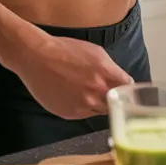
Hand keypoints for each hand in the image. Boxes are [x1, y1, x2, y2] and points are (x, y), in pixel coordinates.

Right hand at [15, 36, 132, 119]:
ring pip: (100, 110)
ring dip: (98, 104)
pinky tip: (73, 95)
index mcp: (106, 73)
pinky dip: (83, 107)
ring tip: (86, 91)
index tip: (126, 90)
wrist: (37, 57)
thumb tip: (121, 81)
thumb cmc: (65, 51)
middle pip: (115, 102)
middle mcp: (96, 91)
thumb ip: (111, 69)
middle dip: (113, 98)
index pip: (128, 87)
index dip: (127, 89)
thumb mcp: (96, 53)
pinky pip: (84, 114)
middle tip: (106, 92)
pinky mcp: (69, 113)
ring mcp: (83, 104)